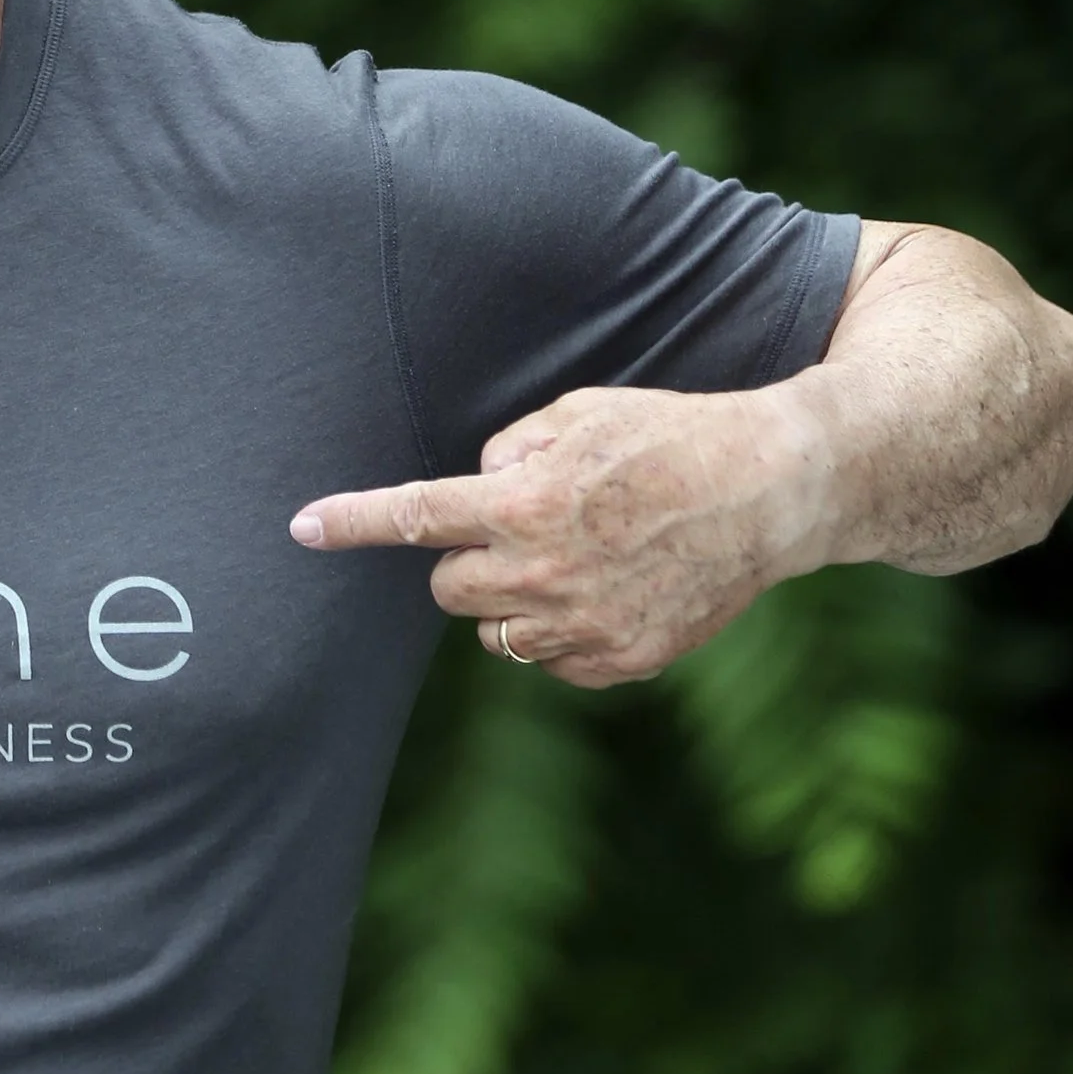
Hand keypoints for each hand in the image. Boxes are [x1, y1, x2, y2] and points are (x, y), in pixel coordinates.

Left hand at [289, 385, 827, 687]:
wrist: (772, 491)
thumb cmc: (670, 436)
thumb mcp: (580, 412)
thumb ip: (511, 449)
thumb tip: (477, 485)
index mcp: (527, 503)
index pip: (416, 516)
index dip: (351, 522)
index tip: (300, 529)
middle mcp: (547, 573)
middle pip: (447, 587)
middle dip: (466, 557)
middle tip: (518, 526)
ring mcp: (586, 626)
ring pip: (493, 632)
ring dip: (508, 599)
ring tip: (570, 557)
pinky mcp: (622, 661)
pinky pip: (547, 661)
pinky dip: (557, 632)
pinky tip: (602, 590)